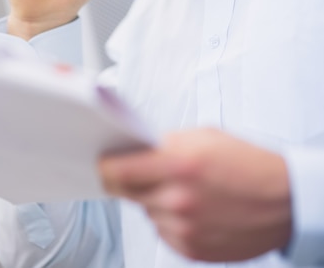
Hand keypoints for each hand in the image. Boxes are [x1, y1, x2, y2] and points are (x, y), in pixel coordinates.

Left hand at [99, 128, 291, 261]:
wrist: (283, 200)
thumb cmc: (246, 163)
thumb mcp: (203, 136)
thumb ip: (164, 144)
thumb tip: (134, 150)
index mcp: (179, 163)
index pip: (117, 171)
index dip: (105, 167)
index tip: (101, 163)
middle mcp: (178, 198)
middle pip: (126, 192)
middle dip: (129, 179)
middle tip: (141, 170)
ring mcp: (183, 227)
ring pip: (145, 211)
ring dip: (153, 199)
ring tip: (181, 188)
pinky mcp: (191, 249)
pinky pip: (162, 231)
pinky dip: (168, 219)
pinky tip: (192, 207)